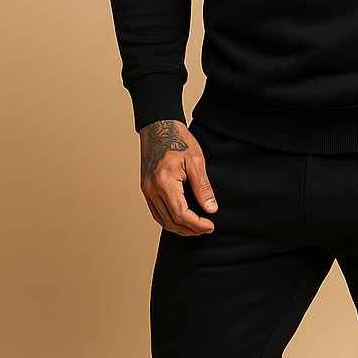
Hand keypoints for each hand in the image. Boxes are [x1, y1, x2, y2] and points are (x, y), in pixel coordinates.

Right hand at [139, 120, 217, 235]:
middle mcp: (151, 189)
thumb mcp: (196, 161)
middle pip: (170, 221)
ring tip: (197, 227)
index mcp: (164, 182)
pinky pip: (156, 212)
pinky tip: (182, 219)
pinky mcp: (146, 189)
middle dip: (190, 230)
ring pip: (162, 220)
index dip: (196, 225)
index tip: (210, 226)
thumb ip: (203, 187)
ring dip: (179, 228)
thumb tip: (211, 209)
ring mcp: (146, 190)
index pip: (180, 214)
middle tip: (207, 229)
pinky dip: (169, 220)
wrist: (158, 127)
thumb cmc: (178, 140)